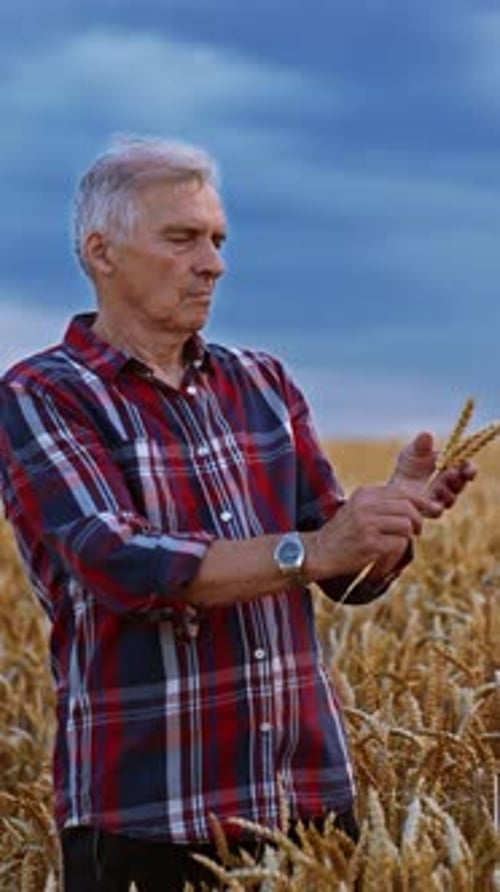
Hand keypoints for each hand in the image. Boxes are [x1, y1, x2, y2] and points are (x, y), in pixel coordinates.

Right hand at [309, 484, 441, 579]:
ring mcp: (368, 523)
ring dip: (409, 536)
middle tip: (418, 531)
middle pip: (408, 507)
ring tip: (401, 542)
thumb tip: (418, 508)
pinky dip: (399, 551)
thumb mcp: (360, 510)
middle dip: (418, 520)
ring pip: (407, 524)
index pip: (403, 492)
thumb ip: (384, 506)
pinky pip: (399, 543)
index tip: (435, 509)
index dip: (423, 501)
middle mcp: (366, 504)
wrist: (319, 552)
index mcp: (365, 493)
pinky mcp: (370, 542)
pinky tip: (388, 554)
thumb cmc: (344, 533)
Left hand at [390, 431, 475, 509]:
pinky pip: (437, 511)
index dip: (469, 469)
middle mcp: (448, 484)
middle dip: (460, 479)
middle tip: (452, 473)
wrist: (393, 486)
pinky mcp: (429, 510)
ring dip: (448, 492)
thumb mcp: (411, 452)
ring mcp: (439, 498)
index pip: (465, 468)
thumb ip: (420, 445)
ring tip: (439, 486)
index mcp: (449, 468)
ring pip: (451, 498)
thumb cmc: (407, 466)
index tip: (467, 468)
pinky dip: (436, 507)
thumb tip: (426, 434)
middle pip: (461, 484)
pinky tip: (431, 502)